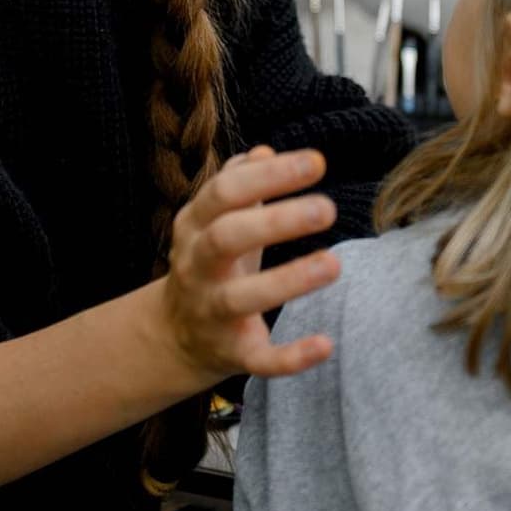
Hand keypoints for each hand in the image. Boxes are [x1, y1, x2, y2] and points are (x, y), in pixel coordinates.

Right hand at [158, 146, 341, 382]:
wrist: (176, 334)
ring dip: (287, 280)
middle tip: (327, 209)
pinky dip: (290, 356)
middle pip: (226, 237)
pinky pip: (259, 359)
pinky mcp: (232, 354)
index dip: (269, 175)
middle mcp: (197, 267)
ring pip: (241, 298)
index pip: (224, 191)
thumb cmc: (213, 261)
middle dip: (275, 221)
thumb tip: (265, 151)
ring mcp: (211, 312)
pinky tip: (326, 344)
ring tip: (334, 263)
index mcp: (194, 226)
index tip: (317, 162)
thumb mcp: (216, 219)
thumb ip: (240, 183)